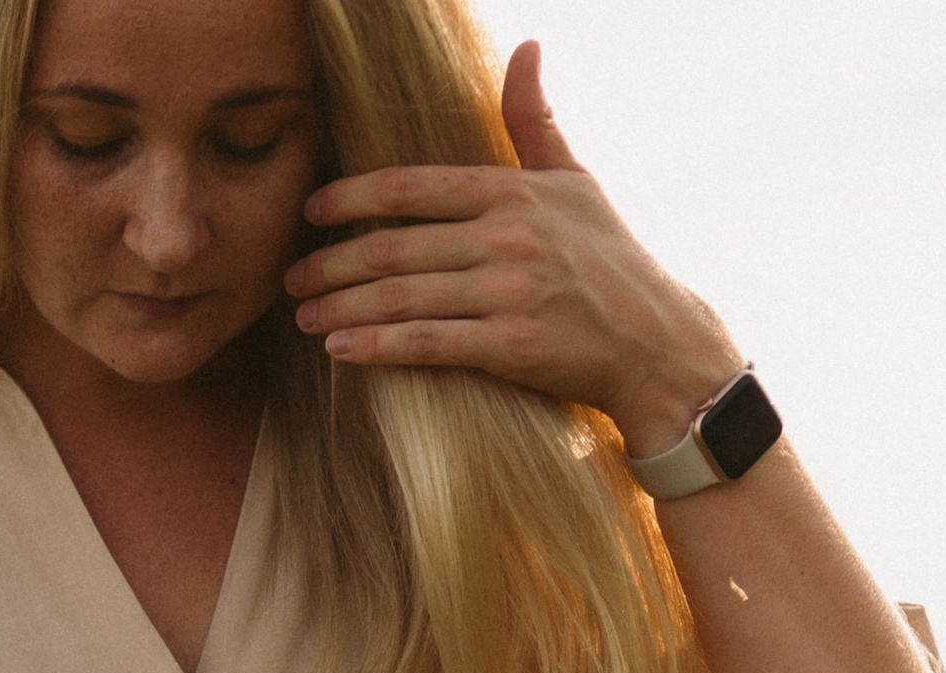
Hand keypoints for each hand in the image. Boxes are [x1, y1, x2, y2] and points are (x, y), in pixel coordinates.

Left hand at [286, 41, 742, 461]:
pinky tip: (340, 351)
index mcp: (513, 192)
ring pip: (403, 295)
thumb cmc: (608, 260)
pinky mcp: (512, 346)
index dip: (355, 196)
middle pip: (396, 245)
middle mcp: (508, 236)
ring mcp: (509, 292)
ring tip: (303, 317)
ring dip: (343, 308)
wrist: (655, 340)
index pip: (415, 187)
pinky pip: (429, 343)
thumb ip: (534, 121)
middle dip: (333, 262)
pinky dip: (378, 347)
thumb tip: (526, 48)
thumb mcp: (575, 180)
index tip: (312, 208)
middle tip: (290, 277)